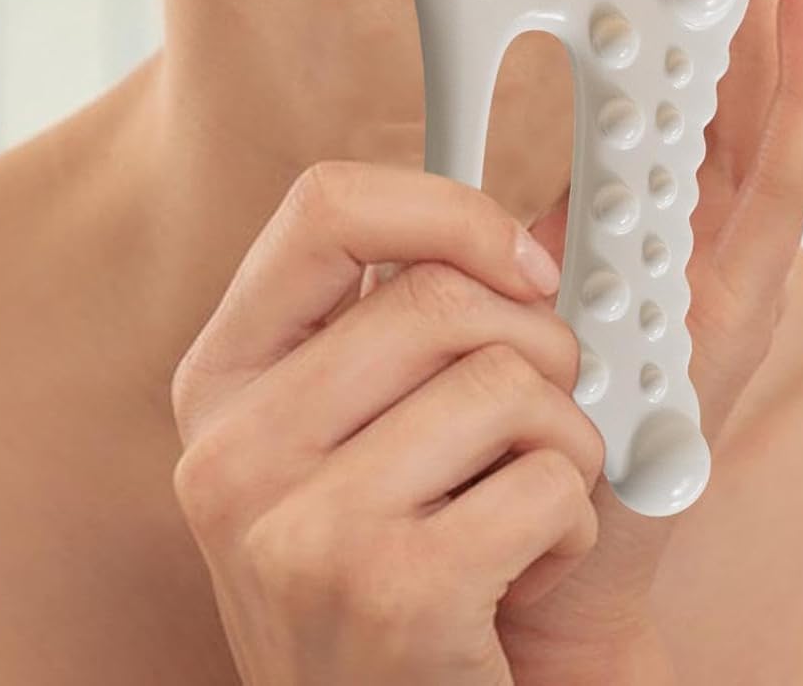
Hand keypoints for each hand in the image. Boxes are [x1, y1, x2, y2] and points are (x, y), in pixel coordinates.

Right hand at [168, 162, 605, 685]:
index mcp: (228, 380)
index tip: (525, 263)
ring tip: (523, 508)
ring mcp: (300, 531)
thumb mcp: (367, 432)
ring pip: (509, 382)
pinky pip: (549, 482)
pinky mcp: (389, 596)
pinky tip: (524, 576)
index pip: (325, 207)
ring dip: (568, 442)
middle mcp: (235, 452)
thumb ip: (418, 320)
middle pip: (442, 297)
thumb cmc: (411, 562)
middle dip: (540, 348)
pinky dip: (574, 524)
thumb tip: (549, 221)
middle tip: (537, 419)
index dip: (449, 210)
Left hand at [495, 0, 802, 678]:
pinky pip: (785, 170)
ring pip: (778, 54)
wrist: (561, 512)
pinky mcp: (751, 289)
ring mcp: (750, 222)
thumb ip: (550, 128)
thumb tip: (501, 10)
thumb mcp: (536, 222)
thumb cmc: (551, 364)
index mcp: (680, 140)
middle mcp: (729, 166)